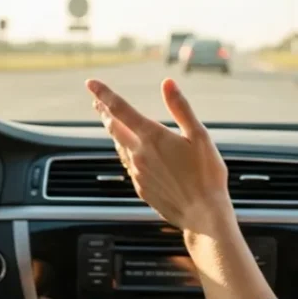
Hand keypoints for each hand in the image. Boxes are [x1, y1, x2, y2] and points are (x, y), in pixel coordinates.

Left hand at [85, 78, 233, 233]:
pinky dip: (126, 152)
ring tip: (112, 123)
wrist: (203, 215)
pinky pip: (128, 164)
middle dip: (104, 112)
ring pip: (119, 146)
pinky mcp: (140, 187)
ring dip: (114, 132)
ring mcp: (137, 172)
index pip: (120, 109)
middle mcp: (139, 154)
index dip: (103, 94)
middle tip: (97, 102)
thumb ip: (180, 108)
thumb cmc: (207, 175)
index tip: (90, 83)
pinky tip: (131, 153)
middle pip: (114, 127)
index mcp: (152, 137)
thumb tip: (167, 83)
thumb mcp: (200, 136)